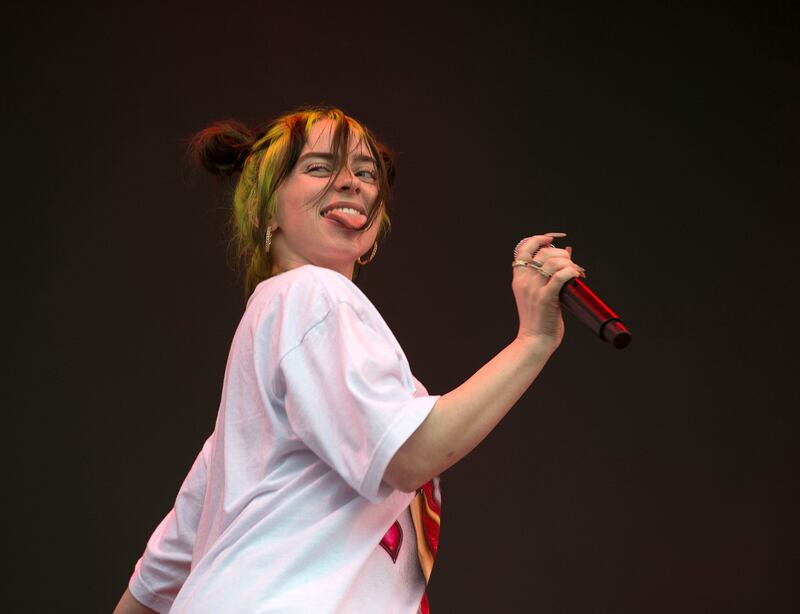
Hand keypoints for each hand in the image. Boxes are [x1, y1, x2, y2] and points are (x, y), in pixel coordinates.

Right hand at [511, 232, 584, 347]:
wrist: (534, 340)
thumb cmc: (539, 318)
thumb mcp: (535, 293)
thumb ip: (546, 275)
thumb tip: (567, 253)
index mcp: (518, 278)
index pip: (524, 249)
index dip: (538, 239)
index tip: (551, 240)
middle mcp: (524, 281)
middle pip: (544, 253)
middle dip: (562, 254)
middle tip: (571, 265)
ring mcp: (534, 289)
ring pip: (553, 262)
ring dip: (569, 263)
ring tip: (576, 271)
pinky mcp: (545, 298)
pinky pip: (560, 277)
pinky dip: (571, 272)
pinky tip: (576, 276)